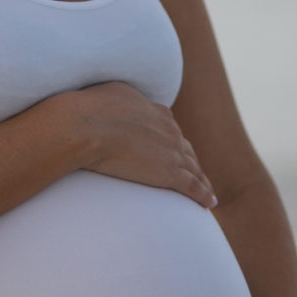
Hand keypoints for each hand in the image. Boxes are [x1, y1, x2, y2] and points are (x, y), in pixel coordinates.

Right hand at [65, 81, 217, 208]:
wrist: (87, 126)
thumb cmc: (91, 109)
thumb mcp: (113, 94)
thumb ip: (125, 100)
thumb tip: (121, 101)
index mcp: (158, 113)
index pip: (172, 130)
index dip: (175, 142)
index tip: (176, 151)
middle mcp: (170, 131)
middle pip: (187, 150)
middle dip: (192, 163)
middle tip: (196, 175)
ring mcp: (172, 152)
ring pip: (194, 170)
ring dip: (203, 181)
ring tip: (208, 192)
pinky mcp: (169, 173)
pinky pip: (192, 187)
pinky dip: (203, 195)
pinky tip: (209, 203)